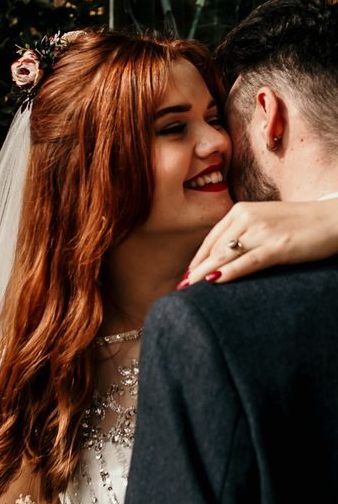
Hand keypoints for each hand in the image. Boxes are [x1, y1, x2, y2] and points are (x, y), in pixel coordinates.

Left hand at [185, 199, 337, 284]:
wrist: (334, 219)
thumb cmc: (297, 225)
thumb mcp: (263, 223)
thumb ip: (241, 236)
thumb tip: (219, 260)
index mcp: (240, 211)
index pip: (211, 240)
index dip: (197, 260)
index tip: (186, 277)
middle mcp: (247, 218)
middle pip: (215, 250)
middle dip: (197, 271)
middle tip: (182, 289)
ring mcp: (262, 231)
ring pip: (226, 256)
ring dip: (206, 275)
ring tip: (191, 291)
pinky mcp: (278, 246)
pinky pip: (248, 261)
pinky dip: (230, 272)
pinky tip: (215, 281)